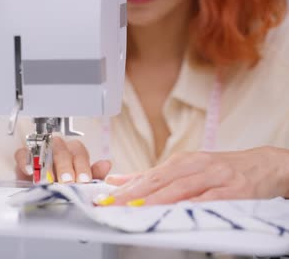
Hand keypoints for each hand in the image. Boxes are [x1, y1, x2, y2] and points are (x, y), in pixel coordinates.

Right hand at [14, 137, 111, 182]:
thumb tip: (106, 164)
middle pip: (62, 149)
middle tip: (67, 182)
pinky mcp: (24, 157)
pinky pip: (22, 153)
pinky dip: (26, 161)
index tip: (83, 181)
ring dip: (48, 164)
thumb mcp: (80, 184)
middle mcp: (58, 148)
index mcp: (74, 153)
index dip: (82, 166)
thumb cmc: (64, 186)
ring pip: (44, 148)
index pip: (80, 152)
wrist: (41, 194)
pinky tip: (31, 172)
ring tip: (50, 180)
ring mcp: (40, 151)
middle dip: (66, 166)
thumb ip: (94, 175)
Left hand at [104, 147, 288, 205]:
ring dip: (156, 198)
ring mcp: (215, 176)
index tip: (107, 197)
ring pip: (181, 187)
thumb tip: (119, 180)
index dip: (126, 187)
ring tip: (136, 208)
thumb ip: (152, 176)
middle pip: (160, 179)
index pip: (149, 175)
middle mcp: (197, 165)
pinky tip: (176, 211)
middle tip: (113, 204)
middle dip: (134, 193)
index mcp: (183, 161)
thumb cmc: (222, 169)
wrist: (264, 165)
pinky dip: (191, 204)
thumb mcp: (187, 168)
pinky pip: (209, 199)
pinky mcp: (234, 190)